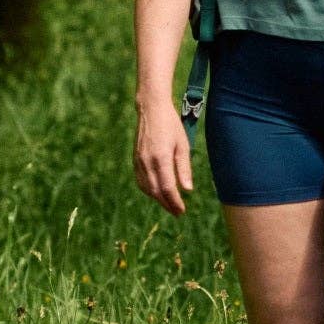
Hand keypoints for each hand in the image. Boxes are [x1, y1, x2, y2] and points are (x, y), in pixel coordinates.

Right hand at [134, 98, 191, 216]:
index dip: (174, 202)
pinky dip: (149, 190)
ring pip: (147, 188)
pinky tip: (157, 193)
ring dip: (158, 199)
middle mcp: (147, 162)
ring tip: (170, 205)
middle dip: (167, 204)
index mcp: (161, 158)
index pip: (167, 187)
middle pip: (156, 191)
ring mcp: (139, 161)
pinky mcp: (135, 160)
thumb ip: (184, 168)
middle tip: (178, 213)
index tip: (182, 211)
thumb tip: (187, 190)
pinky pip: (140, 181)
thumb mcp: (183, 145)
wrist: (151, 110)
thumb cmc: (171, 125)